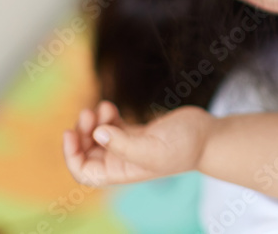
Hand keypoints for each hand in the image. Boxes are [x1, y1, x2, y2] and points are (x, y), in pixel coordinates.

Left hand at [62, 100, 212, 186]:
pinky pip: (112, 126)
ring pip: (98, 136)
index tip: (69, 132)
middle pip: (87, 151)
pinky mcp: (139, 133)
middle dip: (83, 132)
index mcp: (120, 171)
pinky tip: (110, 107)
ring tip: (103, 107)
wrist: (207, 137)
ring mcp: (130, 146)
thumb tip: (97, 133)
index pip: (84, 171)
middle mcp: (122, 161)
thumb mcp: (151, 148)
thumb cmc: (183, 146)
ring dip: (94, 122)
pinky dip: (107, 117)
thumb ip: (122, 143)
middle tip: (88, 113)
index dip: (71, 154)